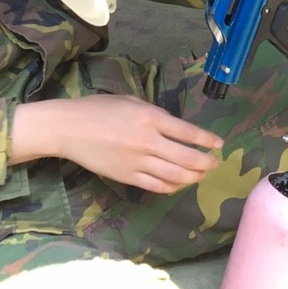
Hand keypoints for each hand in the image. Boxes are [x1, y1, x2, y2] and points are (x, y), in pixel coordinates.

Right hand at [13, 95, 220, 192]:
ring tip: (201, 175)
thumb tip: (174, 128)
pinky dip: (172, 187)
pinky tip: (179, 184)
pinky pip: (157, 186)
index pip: (187, 132)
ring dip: (193, 177)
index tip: (218, 144)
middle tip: (214, 163)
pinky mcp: (127, 177)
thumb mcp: (131, 101)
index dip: (207, 140)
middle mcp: (148, 141)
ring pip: (175, 175)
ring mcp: (137, 162)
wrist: (69, 129)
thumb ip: (155, 115)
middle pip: (187, 158)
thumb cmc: (99, 109)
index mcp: (150, 118)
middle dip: (205, 163)